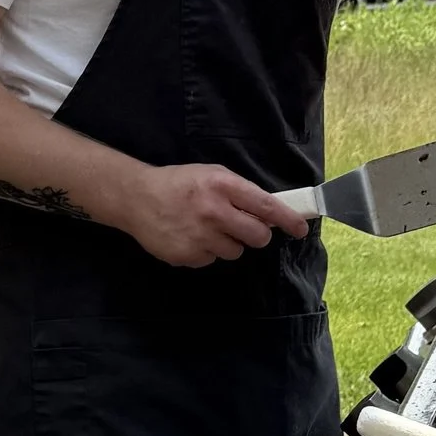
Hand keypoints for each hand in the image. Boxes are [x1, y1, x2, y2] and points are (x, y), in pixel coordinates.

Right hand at [108, 159, 307, 267]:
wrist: (136, 198)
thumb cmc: (179, 183)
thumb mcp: (211, 175)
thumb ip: (239, 192)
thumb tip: (269, 213)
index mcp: (221, 185)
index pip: (265, 205)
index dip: (287, 220)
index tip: (300, 229)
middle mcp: (213, 211)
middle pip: (257, 236)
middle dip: (257, 235)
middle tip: (245, 228)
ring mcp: (199, 236)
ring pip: (235, 251)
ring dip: (228, 242)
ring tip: (207, 228)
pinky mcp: (187, 255)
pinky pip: (212, 259)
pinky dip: (206, 251)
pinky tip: (191, 237)